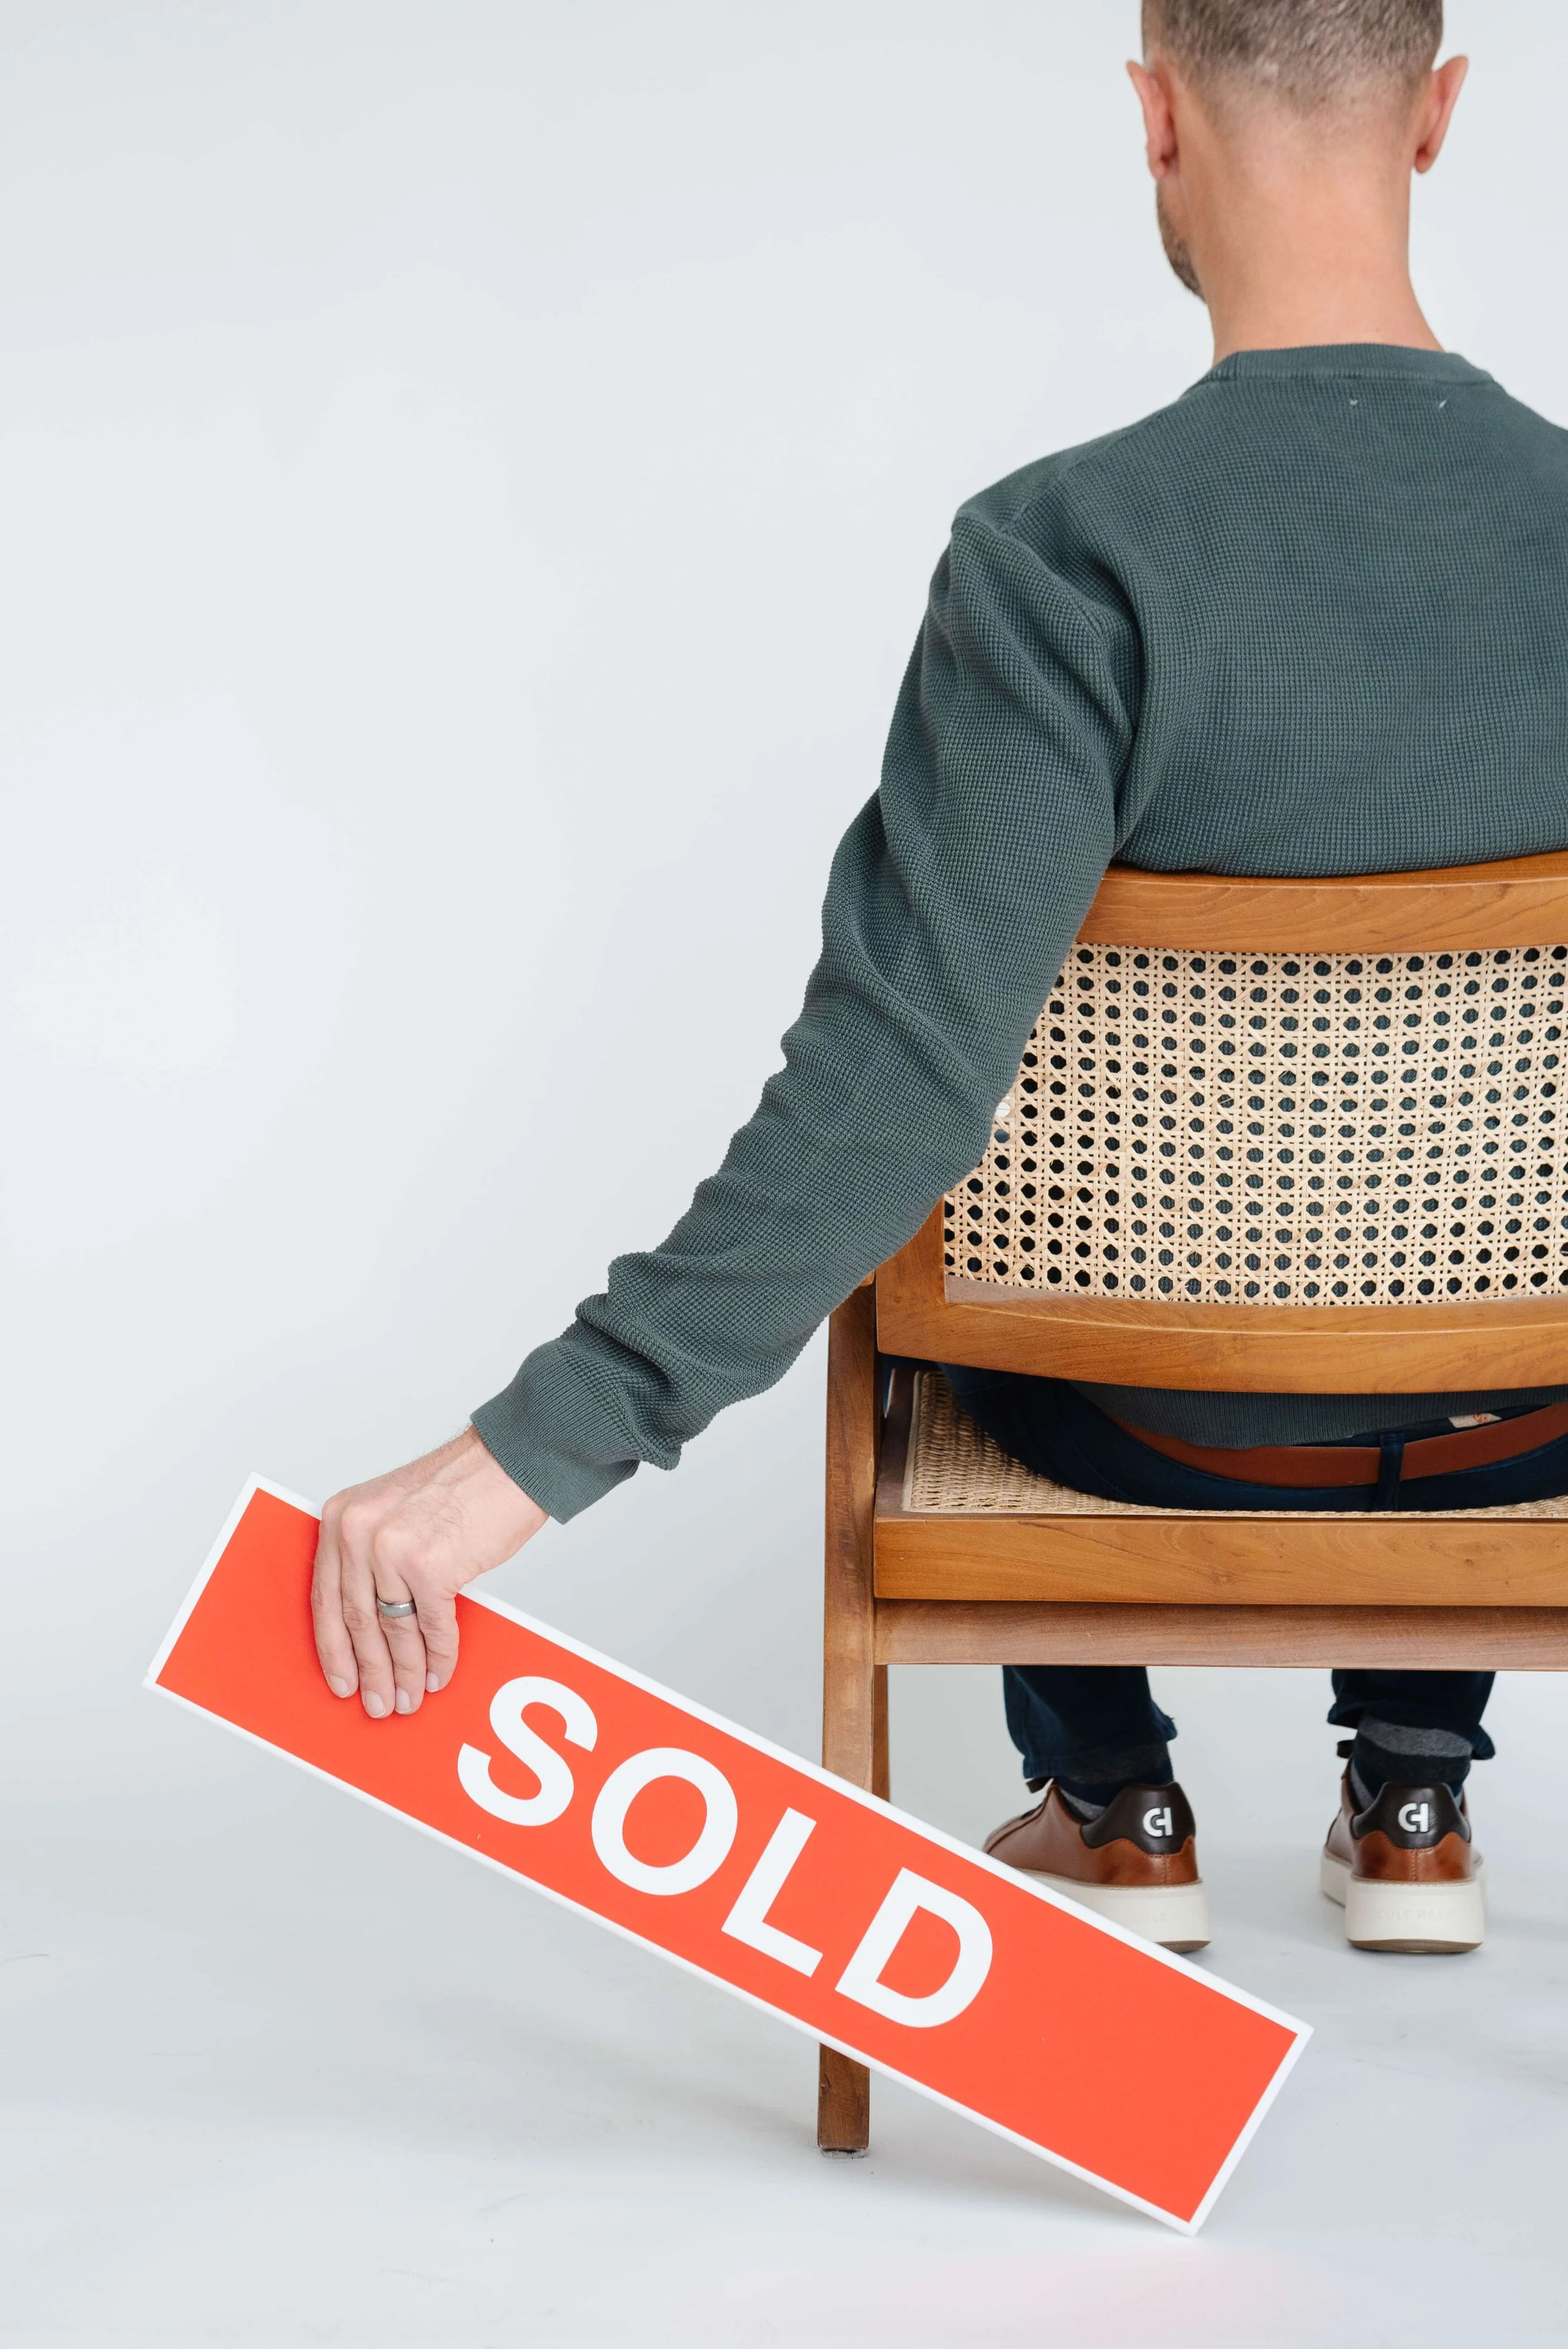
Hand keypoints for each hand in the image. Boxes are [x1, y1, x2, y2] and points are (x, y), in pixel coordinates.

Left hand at [312, 1428, 546, 1717]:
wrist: (508, 1461)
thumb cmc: (460, 1485)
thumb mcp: (393, 1510)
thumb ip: (373, 1556)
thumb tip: (374, 1626)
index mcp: (341, 1517)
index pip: (325, 1596)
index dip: (333, 1647)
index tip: (339, 1680)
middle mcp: (358, 1532)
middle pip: (356, 1620)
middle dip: (369, 1670)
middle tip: (377, 1703)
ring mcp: (392, 1550)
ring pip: (393, 1629)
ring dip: (403, 1671)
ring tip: (408, 1698)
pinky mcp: (431, 1567)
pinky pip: (432, 1626)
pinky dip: (437, 1657)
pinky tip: (438, 1674)